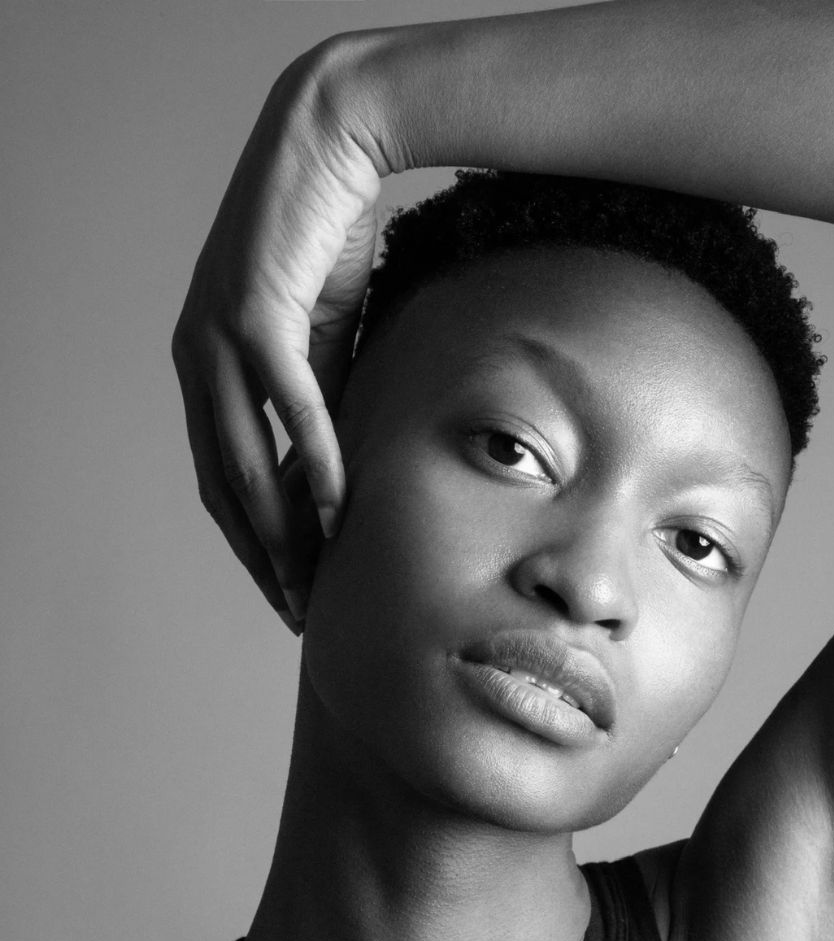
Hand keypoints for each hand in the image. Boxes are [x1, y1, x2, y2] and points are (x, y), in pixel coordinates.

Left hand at [171, 42, 383, 628]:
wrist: (329, 142)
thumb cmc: (326, 236)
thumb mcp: (324, 337)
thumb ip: (320, 400)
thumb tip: (338, 467)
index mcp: (207, 366)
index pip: (221, 475)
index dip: (250, 539)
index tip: (285, 586)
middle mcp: (198, 358)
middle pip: (224, 485)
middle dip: (260, 556)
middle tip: (295, 609)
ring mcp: (219, 337)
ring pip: (247, 460)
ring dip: (282, 530)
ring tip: (312, 582)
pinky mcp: (256, 313)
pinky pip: (289, 406)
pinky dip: (316, 462)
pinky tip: (339, 511)